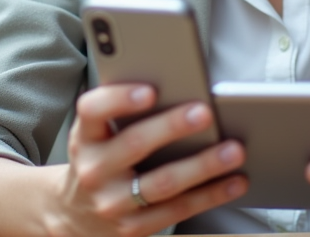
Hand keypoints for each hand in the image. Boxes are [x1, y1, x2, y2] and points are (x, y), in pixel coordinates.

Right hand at [51, 83, 247, 236]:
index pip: (92, 111)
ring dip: (203, 166)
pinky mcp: (134, 228)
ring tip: (233, 150)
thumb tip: (177, 86)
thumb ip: (123, 113)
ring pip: (163, 183)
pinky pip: (178, 209)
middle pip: (134, 144)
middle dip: (172, 127)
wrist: (75, 214)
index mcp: (86, 137)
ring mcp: (113, 203)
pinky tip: (235, 181)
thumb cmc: (100, 159)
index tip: (150, 91)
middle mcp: (94, 170)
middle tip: (204, 113)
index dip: (119, 100)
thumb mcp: (98, 135)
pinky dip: (211, 194)